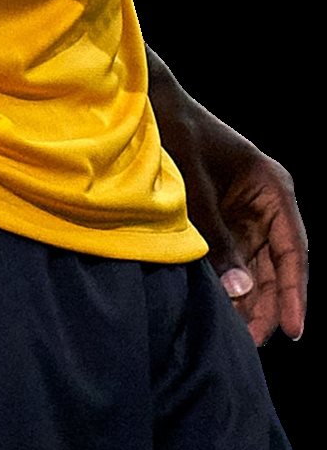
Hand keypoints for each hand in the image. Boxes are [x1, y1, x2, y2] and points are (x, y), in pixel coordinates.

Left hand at [159, 97, 307, 349]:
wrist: (155, 106)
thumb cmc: (179, 135)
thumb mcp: (196, 188)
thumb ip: (217, 239)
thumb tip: (241, 292)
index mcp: (272, 188)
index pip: (293, 249)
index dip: (294, 292)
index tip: (292, 329)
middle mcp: (268, 203)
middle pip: (278, 265)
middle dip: (270, 304)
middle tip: (254, 343)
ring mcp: (249, 213)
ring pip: (259, 267)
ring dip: (252, 299)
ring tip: (241, 336)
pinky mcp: (228, 220)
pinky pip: (238, 259)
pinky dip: (234, 284)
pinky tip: (226, 311)